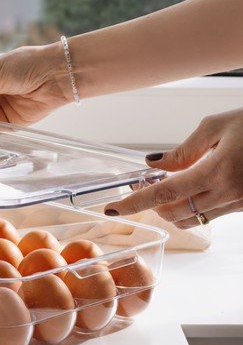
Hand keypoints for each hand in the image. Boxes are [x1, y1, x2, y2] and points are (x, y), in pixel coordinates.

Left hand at [106, 109, 242, 227]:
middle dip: (152, 205)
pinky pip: (211, 215)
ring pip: (193, 219)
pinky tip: (189, 190)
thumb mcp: (215, 126)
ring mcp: (239, 202)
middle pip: (176, 212)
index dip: (136, 202)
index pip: (165, 193)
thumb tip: (154, 164)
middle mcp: (229, 193)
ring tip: (162, 186)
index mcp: (218, 171)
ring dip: (171, 209)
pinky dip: (193, 207)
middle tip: (140, 185)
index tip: (113, 207)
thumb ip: (183, 150)